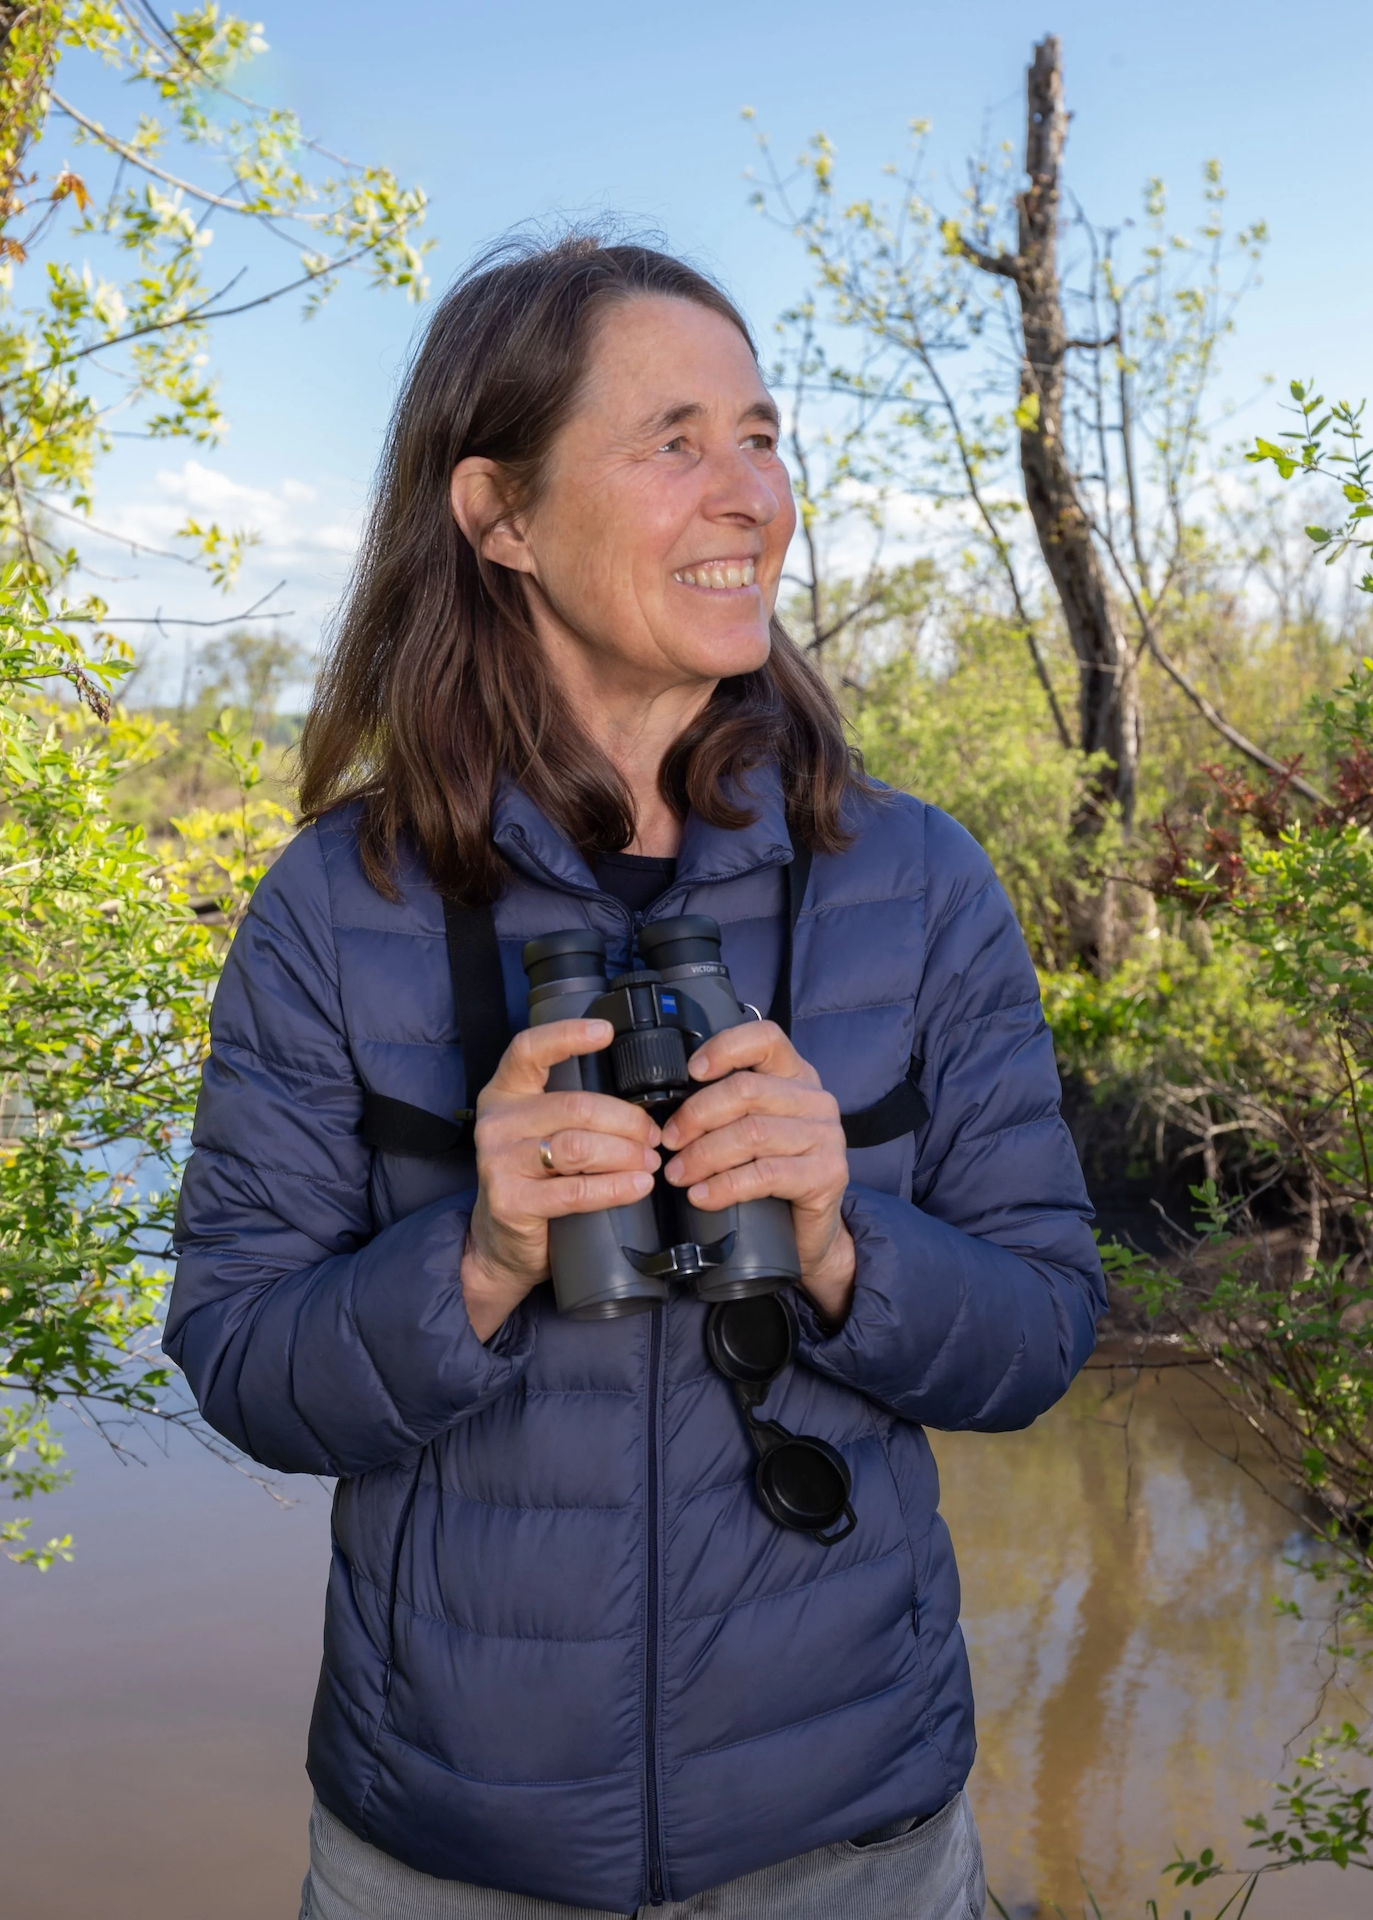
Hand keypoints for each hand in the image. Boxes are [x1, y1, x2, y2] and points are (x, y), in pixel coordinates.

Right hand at [461, 1019, 661, 1342]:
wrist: (501, 1245)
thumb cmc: (535, 1181)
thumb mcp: (543, 1133)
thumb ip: (572, 1109)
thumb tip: (642, 1100)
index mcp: (505, 1094)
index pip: (528, 1050)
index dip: (567, 1035)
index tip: (606, 1031)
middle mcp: (497, 1122)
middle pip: (575, 1106)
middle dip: (626, 1120)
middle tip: (654, 1136)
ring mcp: (498, 1162)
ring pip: (579, 1146)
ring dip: (625, 1153)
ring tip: (649, 1161)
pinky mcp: (510, 1201)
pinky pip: (575, 1190)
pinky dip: (615, 1187)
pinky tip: (637, 1186)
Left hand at [659, 1021, 855, 1322]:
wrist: (809, 1233)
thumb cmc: (771, 1174)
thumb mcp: (751, 1130)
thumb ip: (726, 1108)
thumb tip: (664, 1105)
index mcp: (795, 1076)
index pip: (766, 1038)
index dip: (725, 1048)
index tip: (691, 1071)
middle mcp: (815, 1099)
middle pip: (747, 1090)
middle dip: (696, 1116)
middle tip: (668, 1143)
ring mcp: (826, 1136)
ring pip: (752, 1133)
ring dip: (704, 1155)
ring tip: (678, 1174)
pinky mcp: (828, 1174)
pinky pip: (766, 1174)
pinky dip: (725, 1185)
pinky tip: (703, 1196)